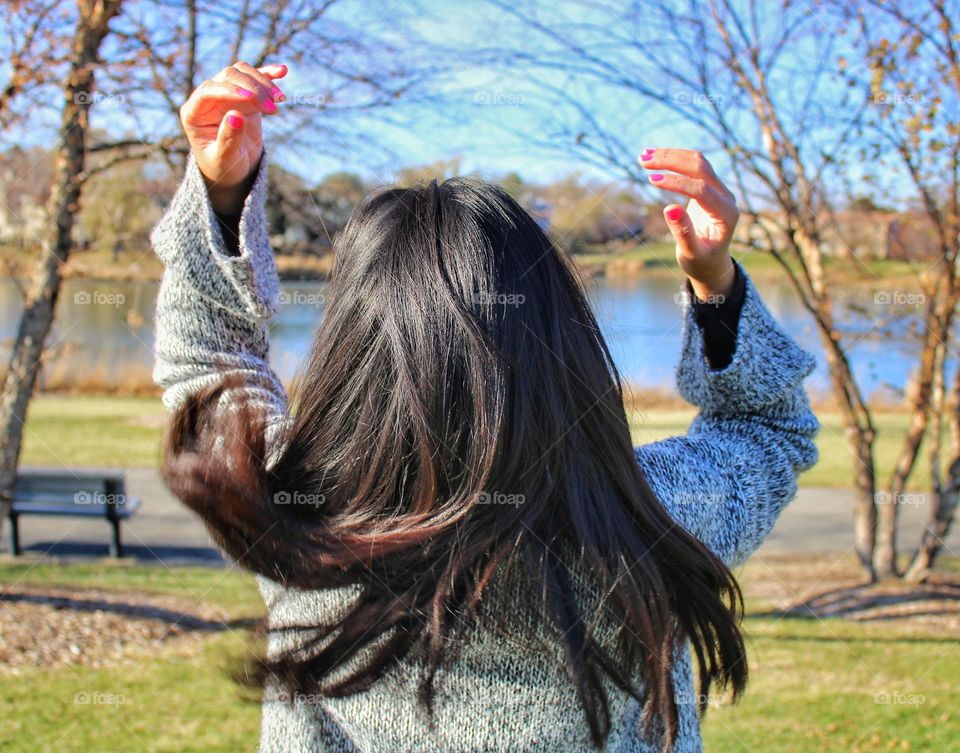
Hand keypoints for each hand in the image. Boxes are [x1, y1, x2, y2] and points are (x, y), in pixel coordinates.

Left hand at [179, 61, 287, 213]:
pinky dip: (267, 74)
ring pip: (242, 73)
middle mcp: (208, 98)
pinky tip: (282, 71)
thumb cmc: (222, 168)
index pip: (209, 89)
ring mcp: (226, 94)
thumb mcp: (224, 159)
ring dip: (263, 83)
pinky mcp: (243, 96)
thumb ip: (228, 139)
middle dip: (253, 89)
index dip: (230, 90)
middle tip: (274, 110)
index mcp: (194, 113)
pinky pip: (254, 78)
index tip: (252, 98)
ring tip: (280, 100)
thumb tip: (236, 115)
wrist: (232, 171)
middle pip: (228, 76)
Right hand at [639, 148, 738, 302]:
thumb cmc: (701, 261)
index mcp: (726, 214)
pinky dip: (674, 159)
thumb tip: (669, 208)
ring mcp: (719, 189)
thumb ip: (683, 232)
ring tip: (643, 157)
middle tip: (643, 161)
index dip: (676, 183)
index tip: (652, 180)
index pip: (701, 189)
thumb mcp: (691, 253)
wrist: (711, 262)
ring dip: (671, 156)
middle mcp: (726, 197)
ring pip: (696, 161)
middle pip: (700, 167)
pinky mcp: (709, 186)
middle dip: (672, 161)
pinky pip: (693, 165)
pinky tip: (654, 158)